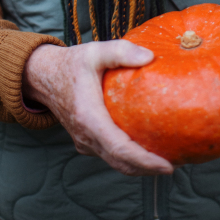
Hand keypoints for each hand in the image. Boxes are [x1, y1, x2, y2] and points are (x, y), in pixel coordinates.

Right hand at [22, 40, 173, 176]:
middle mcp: (85, 135)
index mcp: (88, 116)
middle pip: (120, 162)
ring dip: (140, 167)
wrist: (43, 77)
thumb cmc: (72, 63)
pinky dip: (129, 159)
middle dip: (148, 169)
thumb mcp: (95, 51)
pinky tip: (147, 150)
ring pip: (115, 162)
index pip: (119, 148)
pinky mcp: (86, 141)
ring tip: (168, 161)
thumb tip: (150, 57)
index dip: (144, 160)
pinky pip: (110, 156)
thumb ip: (121, 51)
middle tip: (177, 164)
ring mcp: (84, 141)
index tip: (167, 165)